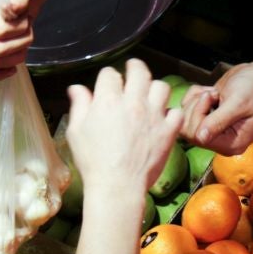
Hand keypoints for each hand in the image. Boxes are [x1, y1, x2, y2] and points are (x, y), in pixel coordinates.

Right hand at [65, 60, 180, 199]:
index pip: (110, 74)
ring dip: (154, 88)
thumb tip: (76, 88)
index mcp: (108, 100)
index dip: (108, 77)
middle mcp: (133, 102)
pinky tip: (164, 118)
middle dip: (135, 67)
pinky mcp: (168, 131)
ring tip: (150, 94)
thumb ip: (79, 105)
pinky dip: (171, 113)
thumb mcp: (76, 131)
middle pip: (139, 71)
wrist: (117, 186)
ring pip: (161, 86)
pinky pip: (176, 112)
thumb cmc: (93, 162)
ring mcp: (154, 116)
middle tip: (134, 70)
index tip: (108, 83)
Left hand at [180, 60, 252, 155]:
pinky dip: (195, 95)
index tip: (210, 97)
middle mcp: (221, 140)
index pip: (199, 138)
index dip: (198, 116)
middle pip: (189, 131)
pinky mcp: (208, 117)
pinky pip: (188, 108)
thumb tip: (200, 137)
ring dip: (196, 100)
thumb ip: (218, 121)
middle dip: (196, 107)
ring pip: (186, 119)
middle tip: (212, 94)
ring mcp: (214, 129)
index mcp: (231, 143)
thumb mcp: (238, 103)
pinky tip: (210, 90)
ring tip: (214, 93)